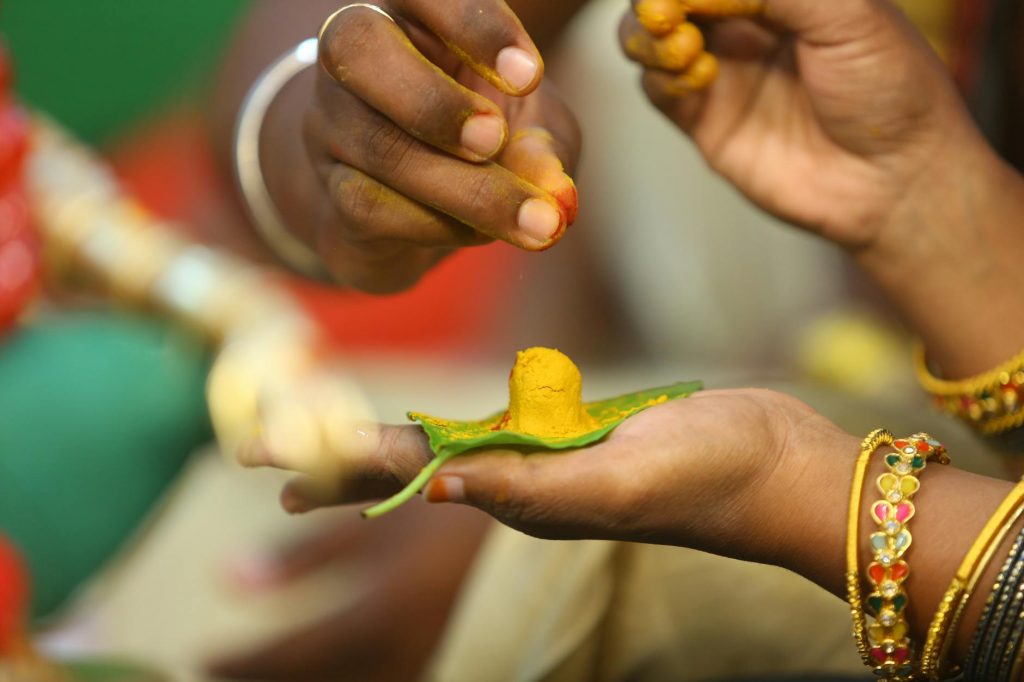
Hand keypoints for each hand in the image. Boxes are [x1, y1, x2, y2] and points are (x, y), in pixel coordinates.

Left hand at [208, 503, 490, 680]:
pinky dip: (344, 678)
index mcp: (386, 609)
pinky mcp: (443, 661)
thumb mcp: (373, 523)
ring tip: (266, 671)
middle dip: (267, 680)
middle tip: (227, 669)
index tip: (206, 657)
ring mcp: (429, 660)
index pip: (298, 653)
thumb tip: (230, 573)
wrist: (527, 515)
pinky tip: (326, 669)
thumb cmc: (445, 505)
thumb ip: (306, 552)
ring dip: (305, 681)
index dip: (247, 662)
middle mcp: (407, 649)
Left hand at [279, 389, 857, 568]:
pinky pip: (500, 430)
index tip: (259, 457)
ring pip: (445, 448)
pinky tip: (433, 434)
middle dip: (333, 459)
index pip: (407, 474)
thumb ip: (533, 486)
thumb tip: (440, 486)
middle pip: (408, 466)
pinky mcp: (584, 437)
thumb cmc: (716, 476)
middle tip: (259, 456)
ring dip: (380, 446)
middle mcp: (525, 483)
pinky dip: (450, 426)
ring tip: (329, 443)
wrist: (781, 467)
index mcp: (524, 496)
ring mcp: (553, 459)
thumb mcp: (621, 481)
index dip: (332, 461)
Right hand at [301, 0, 579, 291]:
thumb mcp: (530, 136)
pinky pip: (370, 206)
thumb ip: (543, 150)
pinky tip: (479, 233)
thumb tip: (551, 187)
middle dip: (434, 101)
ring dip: (462, 188)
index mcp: (413, 17)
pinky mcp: (330, 191)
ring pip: (378, 146)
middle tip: (494, 139)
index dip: (475, 26)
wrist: (410, 216)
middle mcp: (355, 57)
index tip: (529, 76)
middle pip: (359, 46)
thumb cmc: (481, 147)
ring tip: (532, 220)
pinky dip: (437, 226)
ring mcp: (331, 124)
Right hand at [620, 0, 985, 251]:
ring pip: (650, 41)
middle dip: (657, 2)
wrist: (895, 180)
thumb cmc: (891, 89)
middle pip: (670, 0)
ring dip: (646, 37)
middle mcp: (746, 27)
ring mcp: (722, 74)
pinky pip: (659, 91)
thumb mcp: (847, 15)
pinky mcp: (706, 123)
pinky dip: (660, 79)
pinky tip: (695, 79)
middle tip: (664, 13)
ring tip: (681, 46)